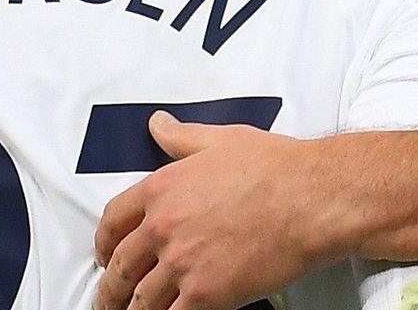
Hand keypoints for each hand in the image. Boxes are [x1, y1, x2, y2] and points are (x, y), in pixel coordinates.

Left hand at [93, 113, 344, 309]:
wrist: (313, 199)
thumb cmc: (278, 168)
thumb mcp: (223, 140)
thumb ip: (183, 137)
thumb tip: (158, 125)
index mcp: (162, 187)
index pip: (112, 220)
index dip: (103, 242)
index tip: (105, 253)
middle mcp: (164, 226)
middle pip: (120, 266)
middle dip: (111, 287)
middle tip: (110, 297)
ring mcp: (182, 263)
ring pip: (140, 300)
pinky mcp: (205, 294)